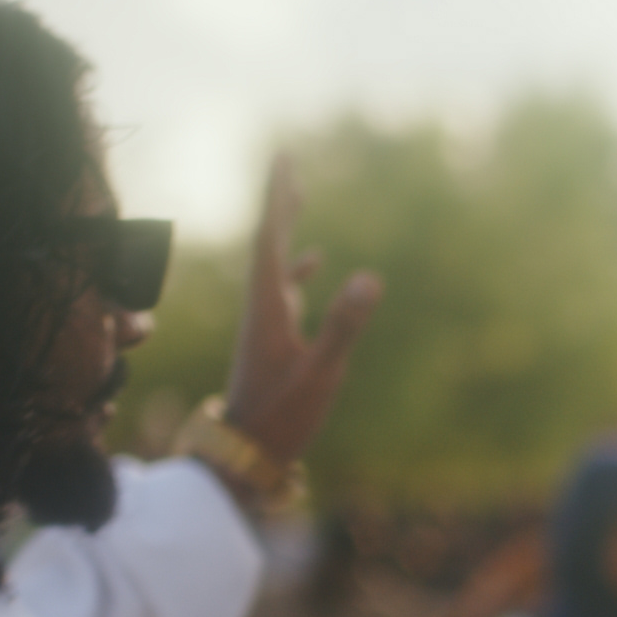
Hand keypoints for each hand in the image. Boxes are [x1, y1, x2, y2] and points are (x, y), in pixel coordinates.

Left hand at [223, 156, 381, 466]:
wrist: (245, 454)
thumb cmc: (282, 417)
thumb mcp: (320, 373)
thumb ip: (343, 326)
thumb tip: (371, 277)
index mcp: (267, 309)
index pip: (271, 241)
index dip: (278, 200)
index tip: (283, 162)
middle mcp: (262, 309)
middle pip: (268, 243)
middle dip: (279, 204)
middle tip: (287, 164)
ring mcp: (265, 324)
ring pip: (275, 263)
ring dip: (286, 229)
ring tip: (297, 196)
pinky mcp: (273, 339)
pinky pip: (284, 290)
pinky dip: (298, 269)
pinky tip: (316, 262)